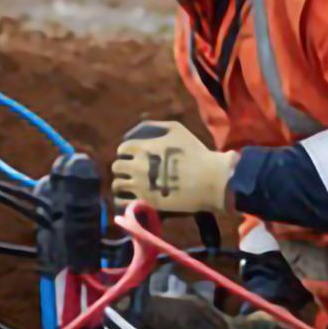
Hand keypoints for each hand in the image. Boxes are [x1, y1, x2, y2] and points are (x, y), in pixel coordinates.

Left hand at [111, 120, 237, 215]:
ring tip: (131, 185)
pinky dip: (123, 200)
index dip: (127, 152)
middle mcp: (137, 166)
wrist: (210, 179)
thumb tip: (137, 129)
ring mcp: (141, 186)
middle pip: (116, 167)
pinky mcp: (147, 202)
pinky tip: (131, 198)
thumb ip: (154, 125)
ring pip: (117, 185)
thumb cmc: (195, 152)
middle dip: (123, 167)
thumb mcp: (177, 129)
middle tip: (132, 171)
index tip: (134, 156)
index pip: (122, 149)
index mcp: (143, 148)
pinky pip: (123, 203)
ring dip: (122, 183)